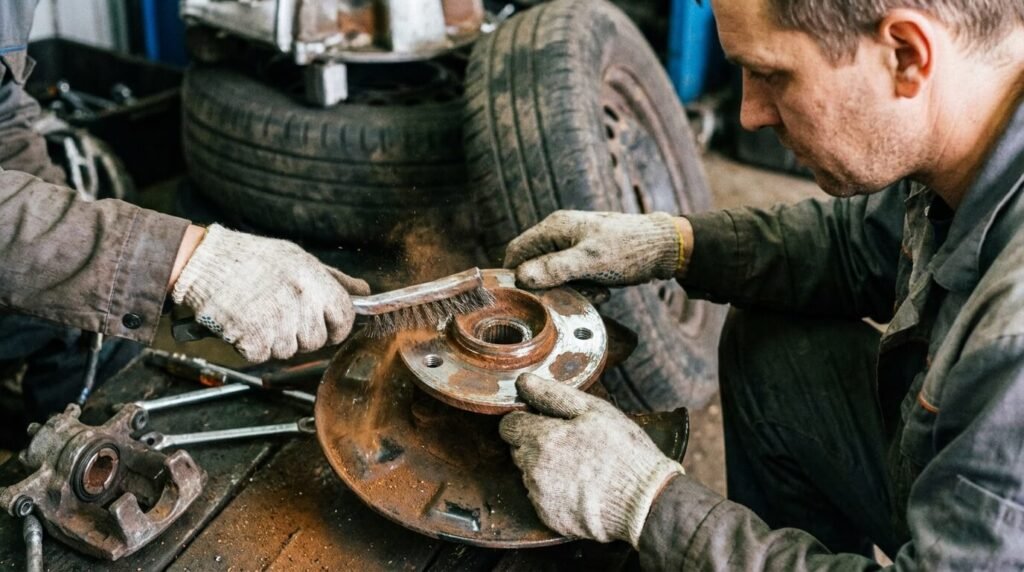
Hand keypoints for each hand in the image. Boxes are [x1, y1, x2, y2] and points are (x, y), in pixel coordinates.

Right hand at [170, 224, 369, 361]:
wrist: (203, 263)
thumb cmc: (250, 259)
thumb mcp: (298, 259)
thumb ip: (334, 279)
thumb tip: (362, 291)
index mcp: (314, 281)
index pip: (345, 317)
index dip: (338, 325)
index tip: (329, 325)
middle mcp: (300, 303)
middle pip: (317, 340)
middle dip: (303, 334)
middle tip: (281, 313)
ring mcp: (277, 324)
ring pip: (290, 350)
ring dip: (276, 340)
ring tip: (259, 312)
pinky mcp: (254, 341)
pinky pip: (264, 355)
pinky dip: (252, 345)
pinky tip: (244, 322)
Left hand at [499, 373, 683, 546]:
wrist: (644, 503)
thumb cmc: (623, 452)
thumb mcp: (594, 411)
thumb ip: (552, 395)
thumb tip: (524, 382)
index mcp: (542, 439)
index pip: (508, 426)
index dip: (526, 420)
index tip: (546, 421)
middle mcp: (533, 470)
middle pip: (518, 449)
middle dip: (537, 444)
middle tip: (570, 444)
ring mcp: (540, 496)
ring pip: (529, 474)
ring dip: (545, 468)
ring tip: (580, 467)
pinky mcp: (549, 517)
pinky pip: (541, 498)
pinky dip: (555, 491)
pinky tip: (580, 487)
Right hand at [503, 210, 681, 287]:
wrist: (664, 247)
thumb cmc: (628, 250)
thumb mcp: (590, 262)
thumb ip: (555, 268)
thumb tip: (522, 277)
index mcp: (554, 228)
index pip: (516, 251)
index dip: (515, 275)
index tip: (524, 297)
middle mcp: (560, 233)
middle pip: (535, 266)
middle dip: (550, 286)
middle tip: (572, 296)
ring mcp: (573, 244)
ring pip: (555, 275)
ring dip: (570, 289)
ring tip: (595, 292)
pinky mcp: (586, 256)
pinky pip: (573, 277)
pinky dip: (583, 287)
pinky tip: (602, 291)